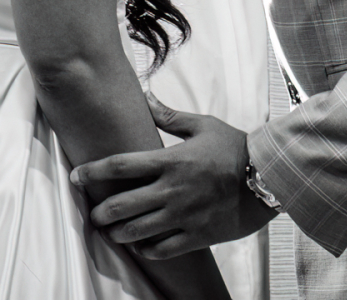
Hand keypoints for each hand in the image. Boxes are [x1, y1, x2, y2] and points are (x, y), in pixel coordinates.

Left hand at [71, 96, 277, 258]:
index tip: (77, 176)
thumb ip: (169, 115)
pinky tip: (142, 246)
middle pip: (122, 205)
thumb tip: (145, 95)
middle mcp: (172, 190)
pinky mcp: (198, 235)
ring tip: (110, 232)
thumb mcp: (202, 125)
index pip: (120, 165)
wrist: (270, 177)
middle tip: (93, 214)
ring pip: (138, 232)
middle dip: (100, 212)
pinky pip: (164, 249)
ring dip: (118, 234)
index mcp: (170, 161)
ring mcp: (184, 215)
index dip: (93, 171)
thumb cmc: (235, 148)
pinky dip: (147, 250)